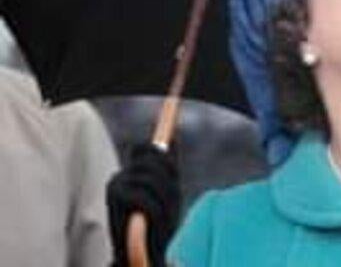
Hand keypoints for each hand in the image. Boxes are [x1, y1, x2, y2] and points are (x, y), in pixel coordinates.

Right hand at [106, 143, 179, 265]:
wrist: (141, 258)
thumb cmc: (158, 225)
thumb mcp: (168, 194)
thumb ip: (169, 168)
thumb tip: (175, 137)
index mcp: (131, 172)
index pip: (146, 148)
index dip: (164, 158)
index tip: (174, 175)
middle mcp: (120, 176)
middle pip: (153, 159)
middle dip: (169, 180)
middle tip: (174, 202)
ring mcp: (115, 185)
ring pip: (152, 179)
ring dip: (165, 199)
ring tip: (164, 217)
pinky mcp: (114, 199)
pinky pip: (144, 197)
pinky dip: (155, 211)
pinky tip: (152, 224)